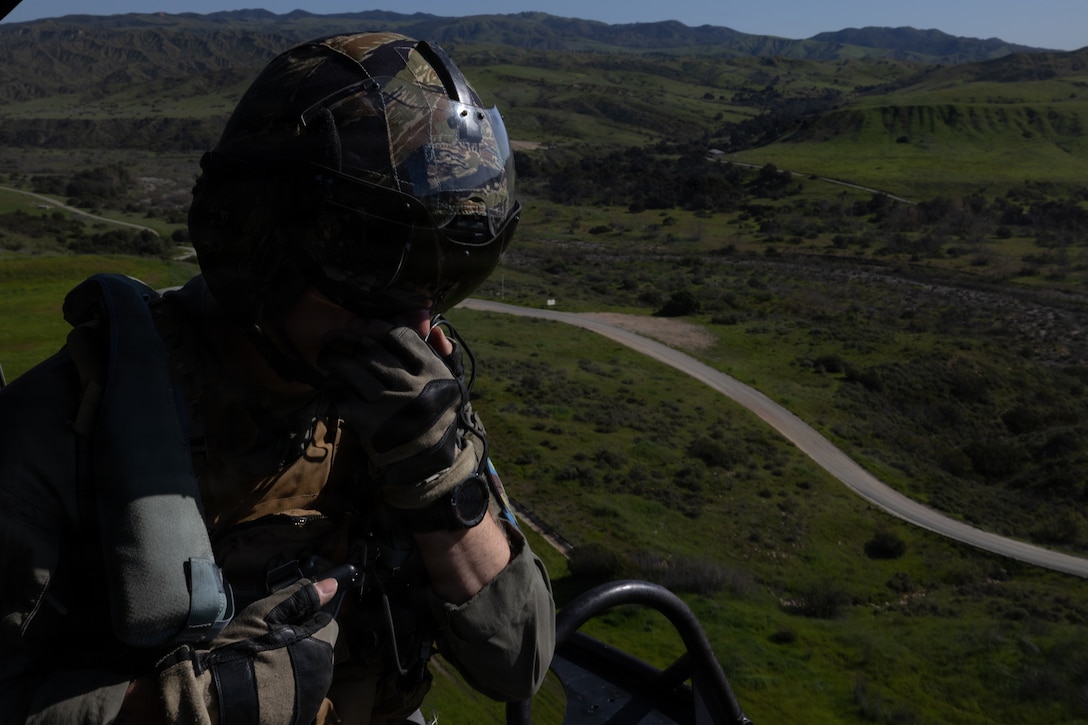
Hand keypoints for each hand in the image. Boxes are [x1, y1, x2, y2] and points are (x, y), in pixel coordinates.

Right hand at [157, 578, 339, 724]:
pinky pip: (298, 696)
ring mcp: (310, 701)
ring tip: (263, 665)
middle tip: (270, 644)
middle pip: (320, 650)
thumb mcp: (267, 614)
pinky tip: (263, 684)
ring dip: (295, 667)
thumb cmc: (239, 650)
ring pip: (309, 673)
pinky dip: (286, 689)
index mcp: (320, 649)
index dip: (306, 620)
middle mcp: (322, 678)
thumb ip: (302, 597)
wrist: (210, 697)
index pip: (327, 625)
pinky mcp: (297, 717)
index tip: (283, 624)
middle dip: (302, 644)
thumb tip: (332, 584)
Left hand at [320, 326, 468, 487]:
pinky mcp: (368, 423)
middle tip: (334, 338)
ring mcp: (388, 405)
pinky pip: (342, 394)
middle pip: (371, 350)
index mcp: (434, 373)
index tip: (369, 334)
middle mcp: (412, 386)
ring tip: (326, 357)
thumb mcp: (450, 385)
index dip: (381, 332)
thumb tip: (433, 329)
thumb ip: (444, 355)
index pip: (401, 336)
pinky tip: (331, 383)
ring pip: (352, 369)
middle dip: (348, 341)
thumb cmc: (437, 417)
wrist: (426, 463)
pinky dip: (333, 386)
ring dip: (334, 360)